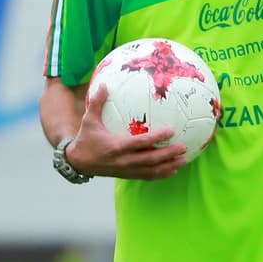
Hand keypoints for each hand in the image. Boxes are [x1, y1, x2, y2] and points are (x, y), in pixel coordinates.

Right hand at [66, 85, 189, 179]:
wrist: (78, 162)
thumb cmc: (86, 139)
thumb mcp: (88, 120)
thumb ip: (97, 103)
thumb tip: (104, 85)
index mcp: (117, 147)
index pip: (140, 143)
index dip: (156, 137)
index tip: (171, 130)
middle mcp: (124, 161)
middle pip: (151, 160)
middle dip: (168, 154)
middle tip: (184, 147)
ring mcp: (127, 170)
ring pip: (151, 171)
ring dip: (169, 166)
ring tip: (184, 160)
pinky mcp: (127, 175)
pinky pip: (147, 176)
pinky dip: (161, 174)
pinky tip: (173, 170)